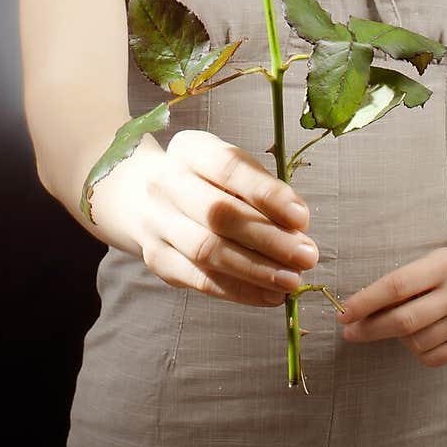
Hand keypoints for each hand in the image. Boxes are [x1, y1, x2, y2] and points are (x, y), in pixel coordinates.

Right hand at [89, 129, 318, 306]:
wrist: (140, 196)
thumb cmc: (204, 180)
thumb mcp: (230, 168)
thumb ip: (262, 190)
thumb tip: (298, 228)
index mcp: (190, 149)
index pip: (229, 168)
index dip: (267, 194)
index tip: (302, 218)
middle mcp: (166, 182)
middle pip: (218, 214)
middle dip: (269, 239)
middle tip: (307, 256)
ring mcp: (156, 222)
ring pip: (208, 251)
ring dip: (256, 270)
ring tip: (292, 281)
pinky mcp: (156, 258)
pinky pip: (199, 280)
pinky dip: (239, 291)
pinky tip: (269, 296)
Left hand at [336, 241, 446, 367]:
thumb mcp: (427, 261)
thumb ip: (399, 284)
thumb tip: (357, 312)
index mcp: (445, 265)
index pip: (397, 285)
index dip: (366, 302)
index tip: (344, 314)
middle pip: (405, 320)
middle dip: (370, 329)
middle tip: (350, 332)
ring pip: (417, 342)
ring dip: (397, 338)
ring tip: (399, 325)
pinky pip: (432, 358)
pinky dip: (417, 350)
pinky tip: (420, 335)